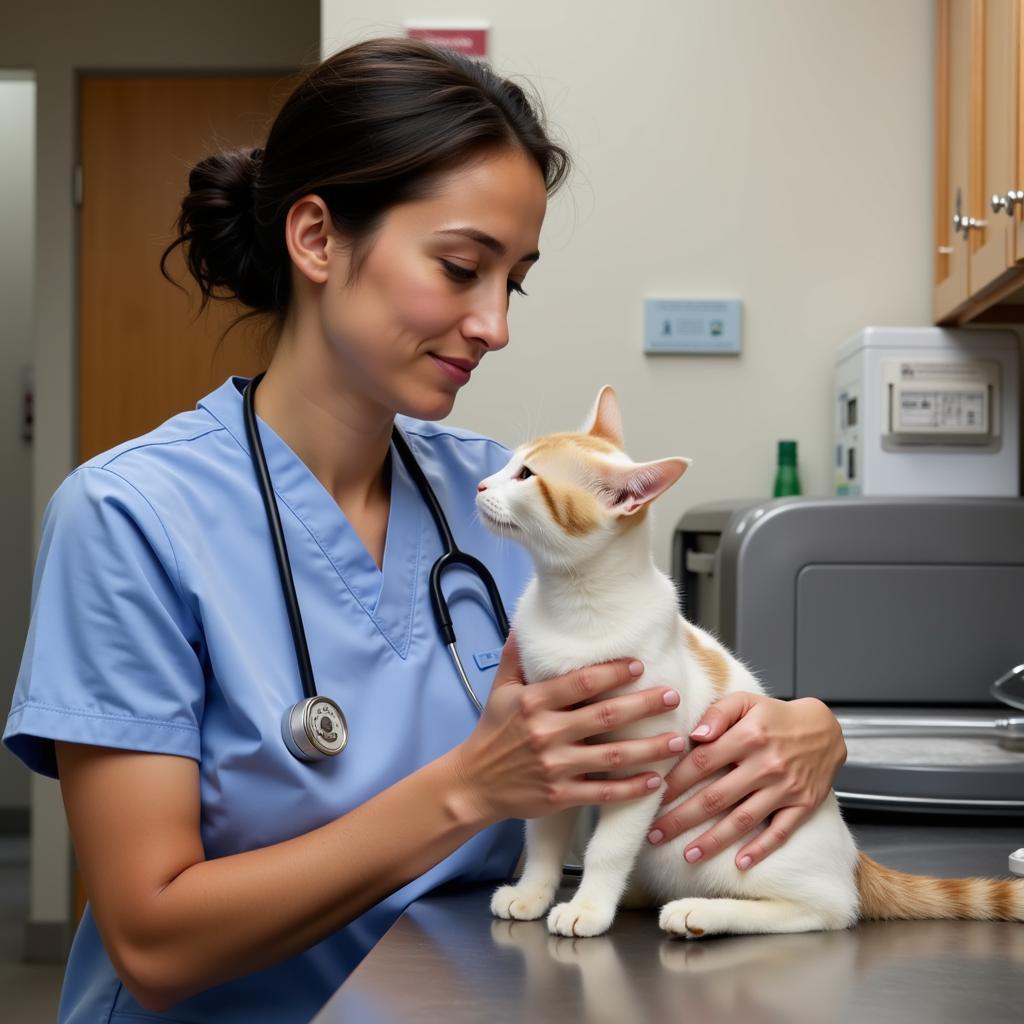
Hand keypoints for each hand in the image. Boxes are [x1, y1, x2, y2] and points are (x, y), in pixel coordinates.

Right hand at [451, 632, 687, 824]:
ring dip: (649, 749)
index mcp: (533, 702)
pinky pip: (602, 792)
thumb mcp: (501, 689)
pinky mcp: (560, 795)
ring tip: (677, 740)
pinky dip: (631, 789)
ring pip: (612, 756)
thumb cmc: (492, 732)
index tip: (639, 664)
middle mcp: (546, 732)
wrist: (473, 783)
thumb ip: (516, 655)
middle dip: (643, 705)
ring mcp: (555, 766)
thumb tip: (525, 622)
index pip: (581, 682)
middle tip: (672, 696)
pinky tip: (655, 781)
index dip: (613, 672)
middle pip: (605, 716)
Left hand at [646, 693, 845, 869]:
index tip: (655, 796)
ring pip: (743, 819)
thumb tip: (694, 735)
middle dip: (682, 818)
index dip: (677, 781)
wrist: (826, 729)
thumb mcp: (746, 702)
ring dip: (714, 840)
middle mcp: (766, 764)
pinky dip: (760, 849)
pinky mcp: (803, 805)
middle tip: (655, 833)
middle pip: (717, 796)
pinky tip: (740, 863)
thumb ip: (718, 714)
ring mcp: (786, 788)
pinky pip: (780, 832)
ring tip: (687, 854)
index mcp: (749, 736)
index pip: (703, 761)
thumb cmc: (777, 716)